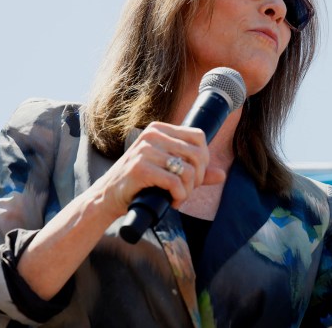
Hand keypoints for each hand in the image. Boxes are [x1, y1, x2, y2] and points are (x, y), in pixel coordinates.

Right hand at [96, 122, 225, 218]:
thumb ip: (194, 171)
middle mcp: (153, 135)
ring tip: (177, 197)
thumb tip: (222, 175)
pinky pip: (175, 183)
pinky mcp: (140, 168)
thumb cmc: (140, 182)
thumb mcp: (168, 171)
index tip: (194, 176)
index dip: (203, 159)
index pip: (199, 137)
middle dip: (197, 178)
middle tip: (185, 190)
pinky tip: (171, 201)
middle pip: (197, 154)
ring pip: (188, 171)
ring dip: (187, 191)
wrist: (108, 196)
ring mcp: (145, 150)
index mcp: (160, 129)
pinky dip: (179, 197)